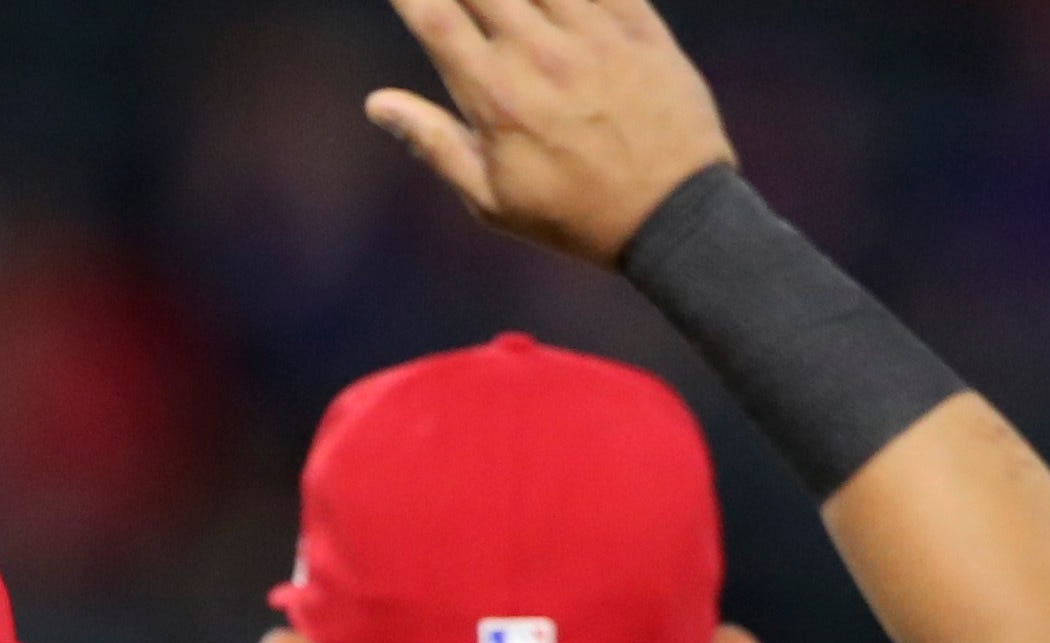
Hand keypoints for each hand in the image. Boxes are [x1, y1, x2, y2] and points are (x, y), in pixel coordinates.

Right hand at [368, 0, 733, 266]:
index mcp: (496, 99)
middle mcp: (539, 54)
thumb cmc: (572, 215)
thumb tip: (378, 104)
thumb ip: (434, 143)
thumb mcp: (493, 200)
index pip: (436, 19)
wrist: (670, 215)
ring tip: (502, 5)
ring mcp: (591, 32)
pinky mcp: (635, 21)